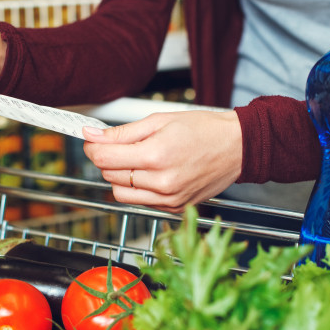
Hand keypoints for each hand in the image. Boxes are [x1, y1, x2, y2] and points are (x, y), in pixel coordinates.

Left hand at [83, 110, 242, 212]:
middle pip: (109, 174)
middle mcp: (161, 182)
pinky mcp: (173, 208)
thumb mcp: (160, 121)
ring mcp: (168, 199)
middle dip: (108, 158)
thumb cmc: (204, 130)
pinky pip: (140, 201)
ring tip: (138, 160)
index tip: (93, 139)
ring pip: (119, 192)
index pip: (103, 158)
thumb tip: (92, 135)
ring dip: (120, 176)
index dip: (92, 146)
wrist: (237, 148)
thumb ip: (122, 132)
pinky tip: (153, 173)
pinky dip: (138, 188)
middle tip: (121, 145)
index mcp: (156, 155)